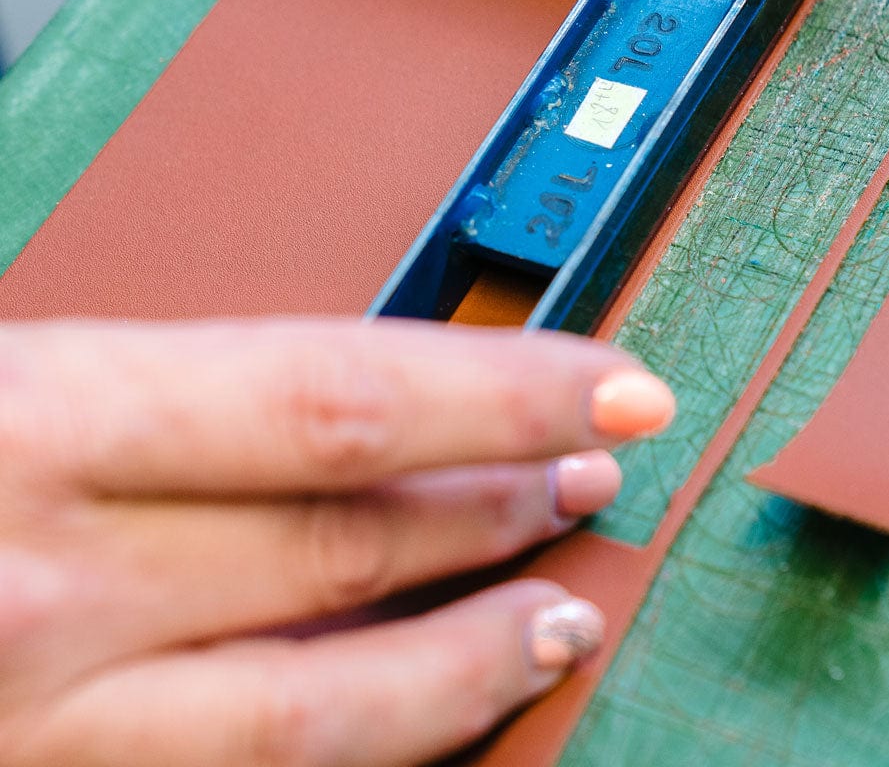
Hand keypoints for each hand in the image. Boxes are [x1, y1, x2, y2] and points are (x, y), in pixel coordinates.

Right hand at [0, 319, 674, 764]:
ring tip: (561, 603)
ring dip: (466, 650)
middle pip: (350, 542)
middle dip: (502, 501)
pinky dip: (358, 748)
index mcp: (33, 423)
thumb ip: (151, 395)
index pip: (341, 398)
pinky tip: (420, 707)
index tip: (610, 376)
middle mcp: (41, 592)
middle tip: (596, 461)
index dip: (501, 391)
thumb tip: (330, 401)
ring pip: (317, 710)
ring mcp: (37, 734)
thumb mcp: (5, 378)